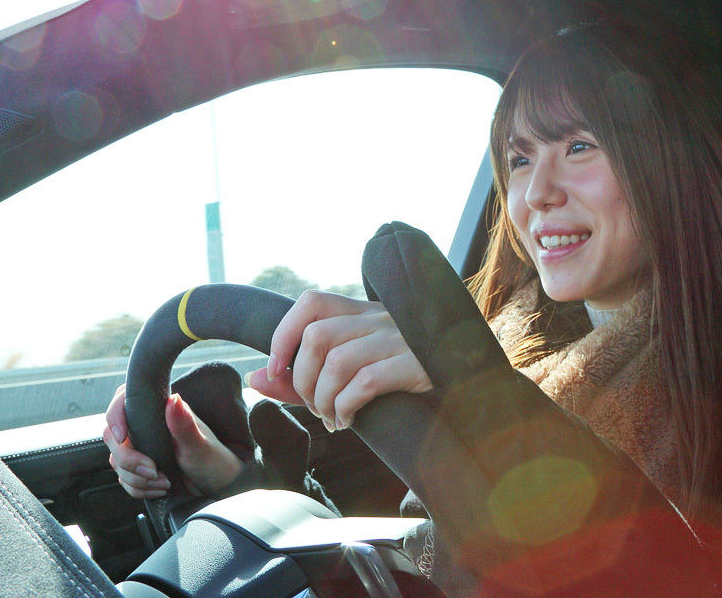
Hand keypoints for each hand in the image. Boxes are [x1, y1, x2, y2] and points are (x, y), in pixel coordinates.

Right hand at [103, 384, 243, 497]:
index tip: (121, 437)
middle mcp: (148, 427)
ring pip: (116, 461)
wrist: (217, 486)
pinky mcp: (140, 468)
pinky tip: (160, 487)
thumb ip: (184, 424)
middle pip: (113, 437)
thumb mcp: (200, 444)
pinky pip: (123, 479)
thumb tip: (174, 400)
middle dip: (129, 460)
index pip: (124, 402)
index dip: (115, 416)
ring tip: (164, 481)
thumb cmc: (214, 460)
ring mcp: (142, 448)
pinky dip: (139, 488)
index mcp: (161, 412)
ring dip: (137, 477)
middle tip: (153, 470)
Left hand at [247, 290, 432, 431]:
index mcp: (362, 313)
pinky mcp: (416, 365)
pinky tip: (348, 421)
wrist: (467, 386)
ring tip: (332, 419)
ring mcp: (400, 339)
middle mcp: (379, 318)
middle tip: (314, 407)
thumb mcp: (351, 371)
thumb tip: (253, 379)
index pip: (311, 301)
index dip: (283, 334)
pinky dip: (346, 407)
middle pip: (317, 337)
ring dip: (324, 400)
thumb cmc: (399, 382)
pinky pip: (366, 382)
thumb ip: (300, 377)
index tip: (274, 370)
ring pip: (338, 361)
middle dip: (303, 381)